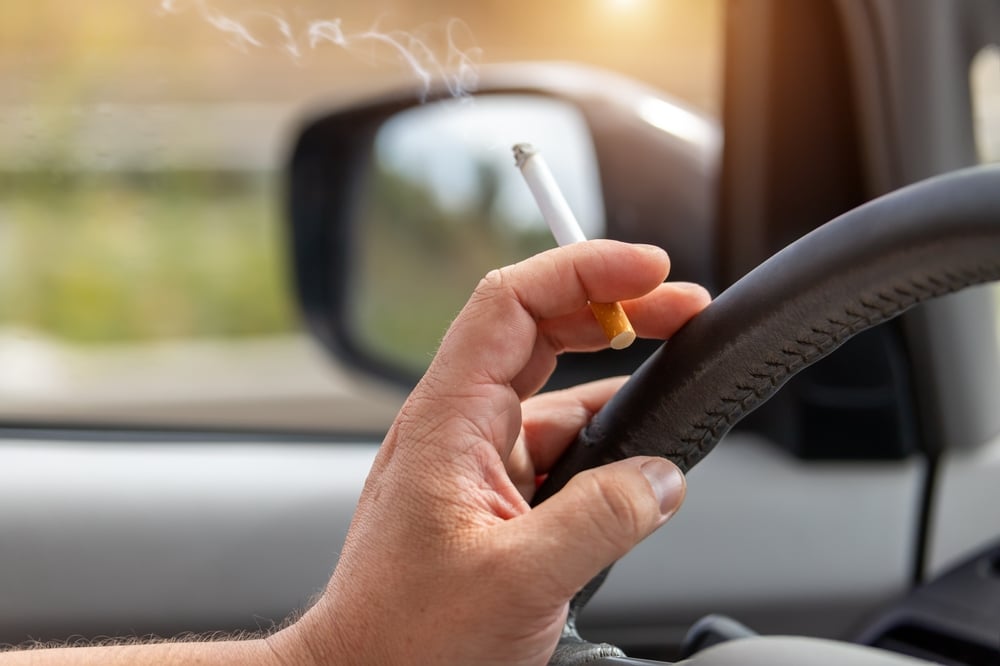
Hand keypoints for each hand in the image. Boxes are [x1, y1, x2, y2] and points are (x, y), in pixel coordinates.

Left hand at [275, 240, 710, 665]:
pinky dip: (607, 430)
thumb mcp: (516, 579)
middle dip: (616, 305)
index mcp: (450, 418)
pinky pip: (560, 440)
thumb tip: (663, 479)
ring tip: (676, 357)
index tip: (649, 273)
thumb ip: (601, 520)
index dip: (584, 271)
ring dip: (617, 367)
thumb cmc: (404, 637)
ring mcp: (479, 457)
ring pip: (555, 384)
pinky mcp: (497, 493)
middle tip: (682, 304)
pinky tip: (642, 443)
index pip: (513, 301)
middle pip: (541, 326)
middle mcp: (462, 424)